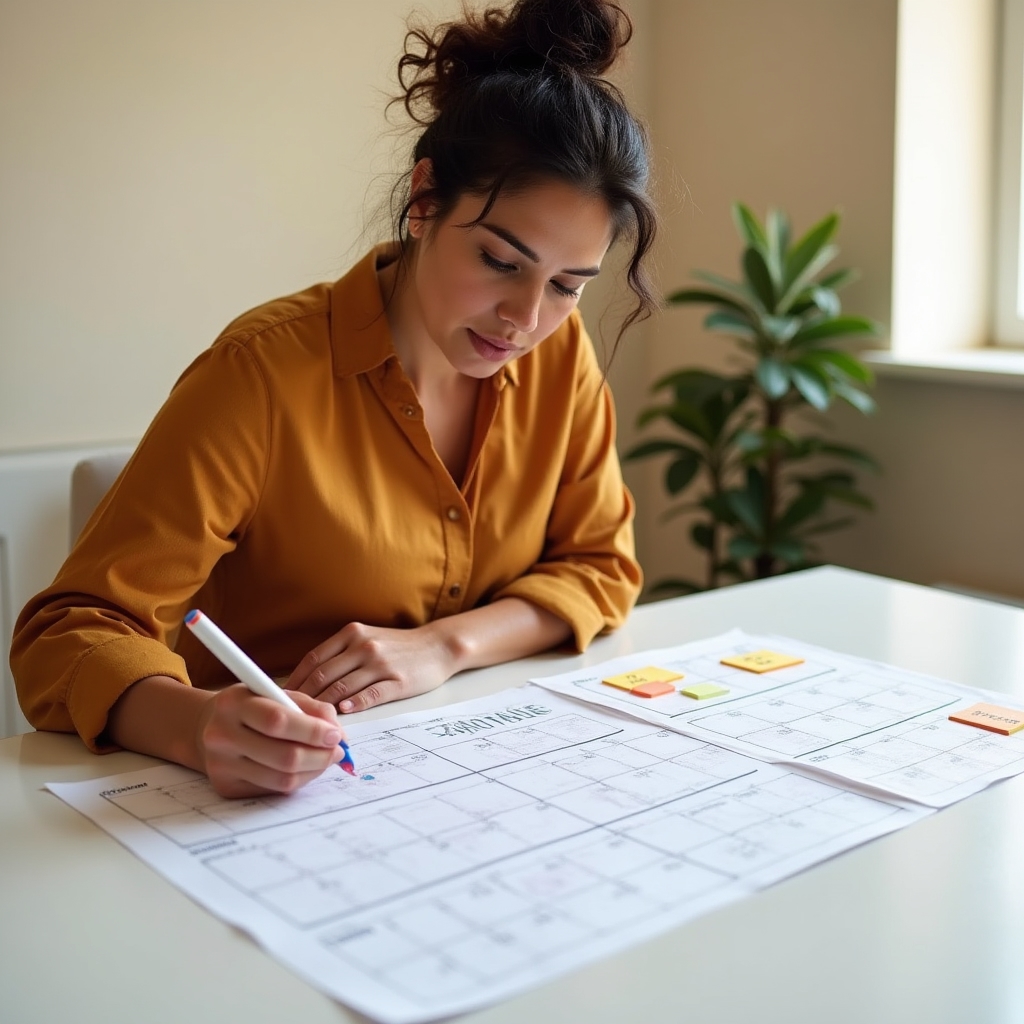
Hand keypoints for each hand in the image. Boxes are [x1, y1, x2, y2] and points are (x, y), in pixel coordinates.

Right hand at [195, 683, 344, 797]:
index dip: (313, 731)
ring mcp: (221, 765)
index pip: (278, 721)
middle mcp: (221, 734)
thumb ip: (312, 709)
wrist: (210, 727)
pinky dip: (299, 780)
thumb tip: (339, 736)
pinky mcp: (226, 787)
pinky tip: (305, 768)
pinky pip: (274, 790)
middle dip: (321, 756)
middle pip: (284, 756)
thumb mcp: (278, 694)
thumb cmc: (253, 707)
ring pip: (282, 779)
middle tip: (338, 751)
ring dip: (314, 770)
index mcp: (234, 703)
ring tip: (326, 759)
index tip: (335, 735)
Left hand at [285, 621, 456, 712]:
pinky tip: (343, 714)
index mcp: (352, 634)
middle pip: (323, 675)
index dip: (295, 680)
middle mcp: (364, 646)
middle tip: (289, 715)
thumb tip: (307, 679)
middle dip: (302, 698)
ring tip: (309, 722)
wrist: (437, 646)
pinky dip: (353, 705)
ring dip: (323, 707)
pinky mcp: (397, 681)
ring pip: (342, 687)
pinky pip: (370, 695)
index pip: (314, 659)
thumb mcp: (366, 639)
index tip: (282, 697)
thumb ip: (340, 654)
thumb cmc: (397, 647)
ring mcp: (381, 664)